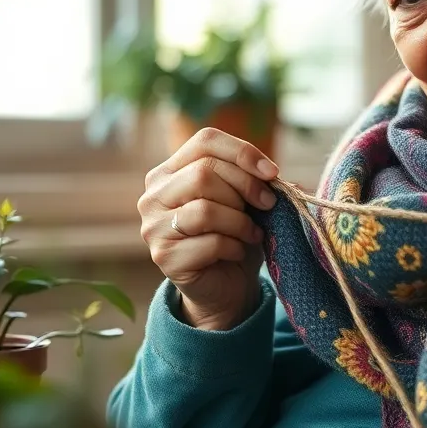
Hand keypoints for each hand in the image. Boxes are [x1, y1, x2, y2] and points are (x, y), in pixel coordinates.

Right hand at [139, 128, 279, 330]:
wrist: (225, 286)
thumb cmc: (234, 235)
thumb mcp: (245, 200)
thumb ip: (253, 178)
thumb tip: (273, 173)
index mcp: (169, 171)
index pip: (204, 141)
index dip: (242, 152)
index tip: (272, 172)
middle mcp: (154, 195)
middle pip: (204, 173)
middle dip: (246, 188)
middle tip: (268, 206)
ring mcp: (154, 227)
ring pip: (205, 209)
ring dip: (241, 221)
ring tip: (252, 232)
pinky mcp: (164, 257)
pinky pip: (210, 243)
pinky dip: (235, 246)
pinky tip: (238, 252)